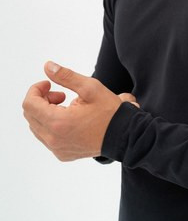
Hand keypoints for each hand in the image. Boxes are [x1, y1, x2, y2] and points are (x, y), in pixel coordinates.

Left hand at [22, 61, 139, 160]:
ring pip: (36, 127)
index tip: (49, 84)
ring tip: (66, 106)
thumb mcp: (90, 88)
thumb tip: (48, 67)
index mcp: (58, 123)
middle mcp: (54, 139)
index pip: (29, 104)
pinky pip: (46, 137)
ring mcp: (57, 149)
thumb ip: (66, 76)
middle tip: (61, 94)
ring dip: (45, 112)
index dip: (36, 89)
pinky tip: (70, 119)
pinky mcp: (62, 154)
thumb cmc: (109, 112)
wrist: (124, 135)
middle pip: (30, 115)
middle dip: (41, 100)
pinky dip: (51, 125)